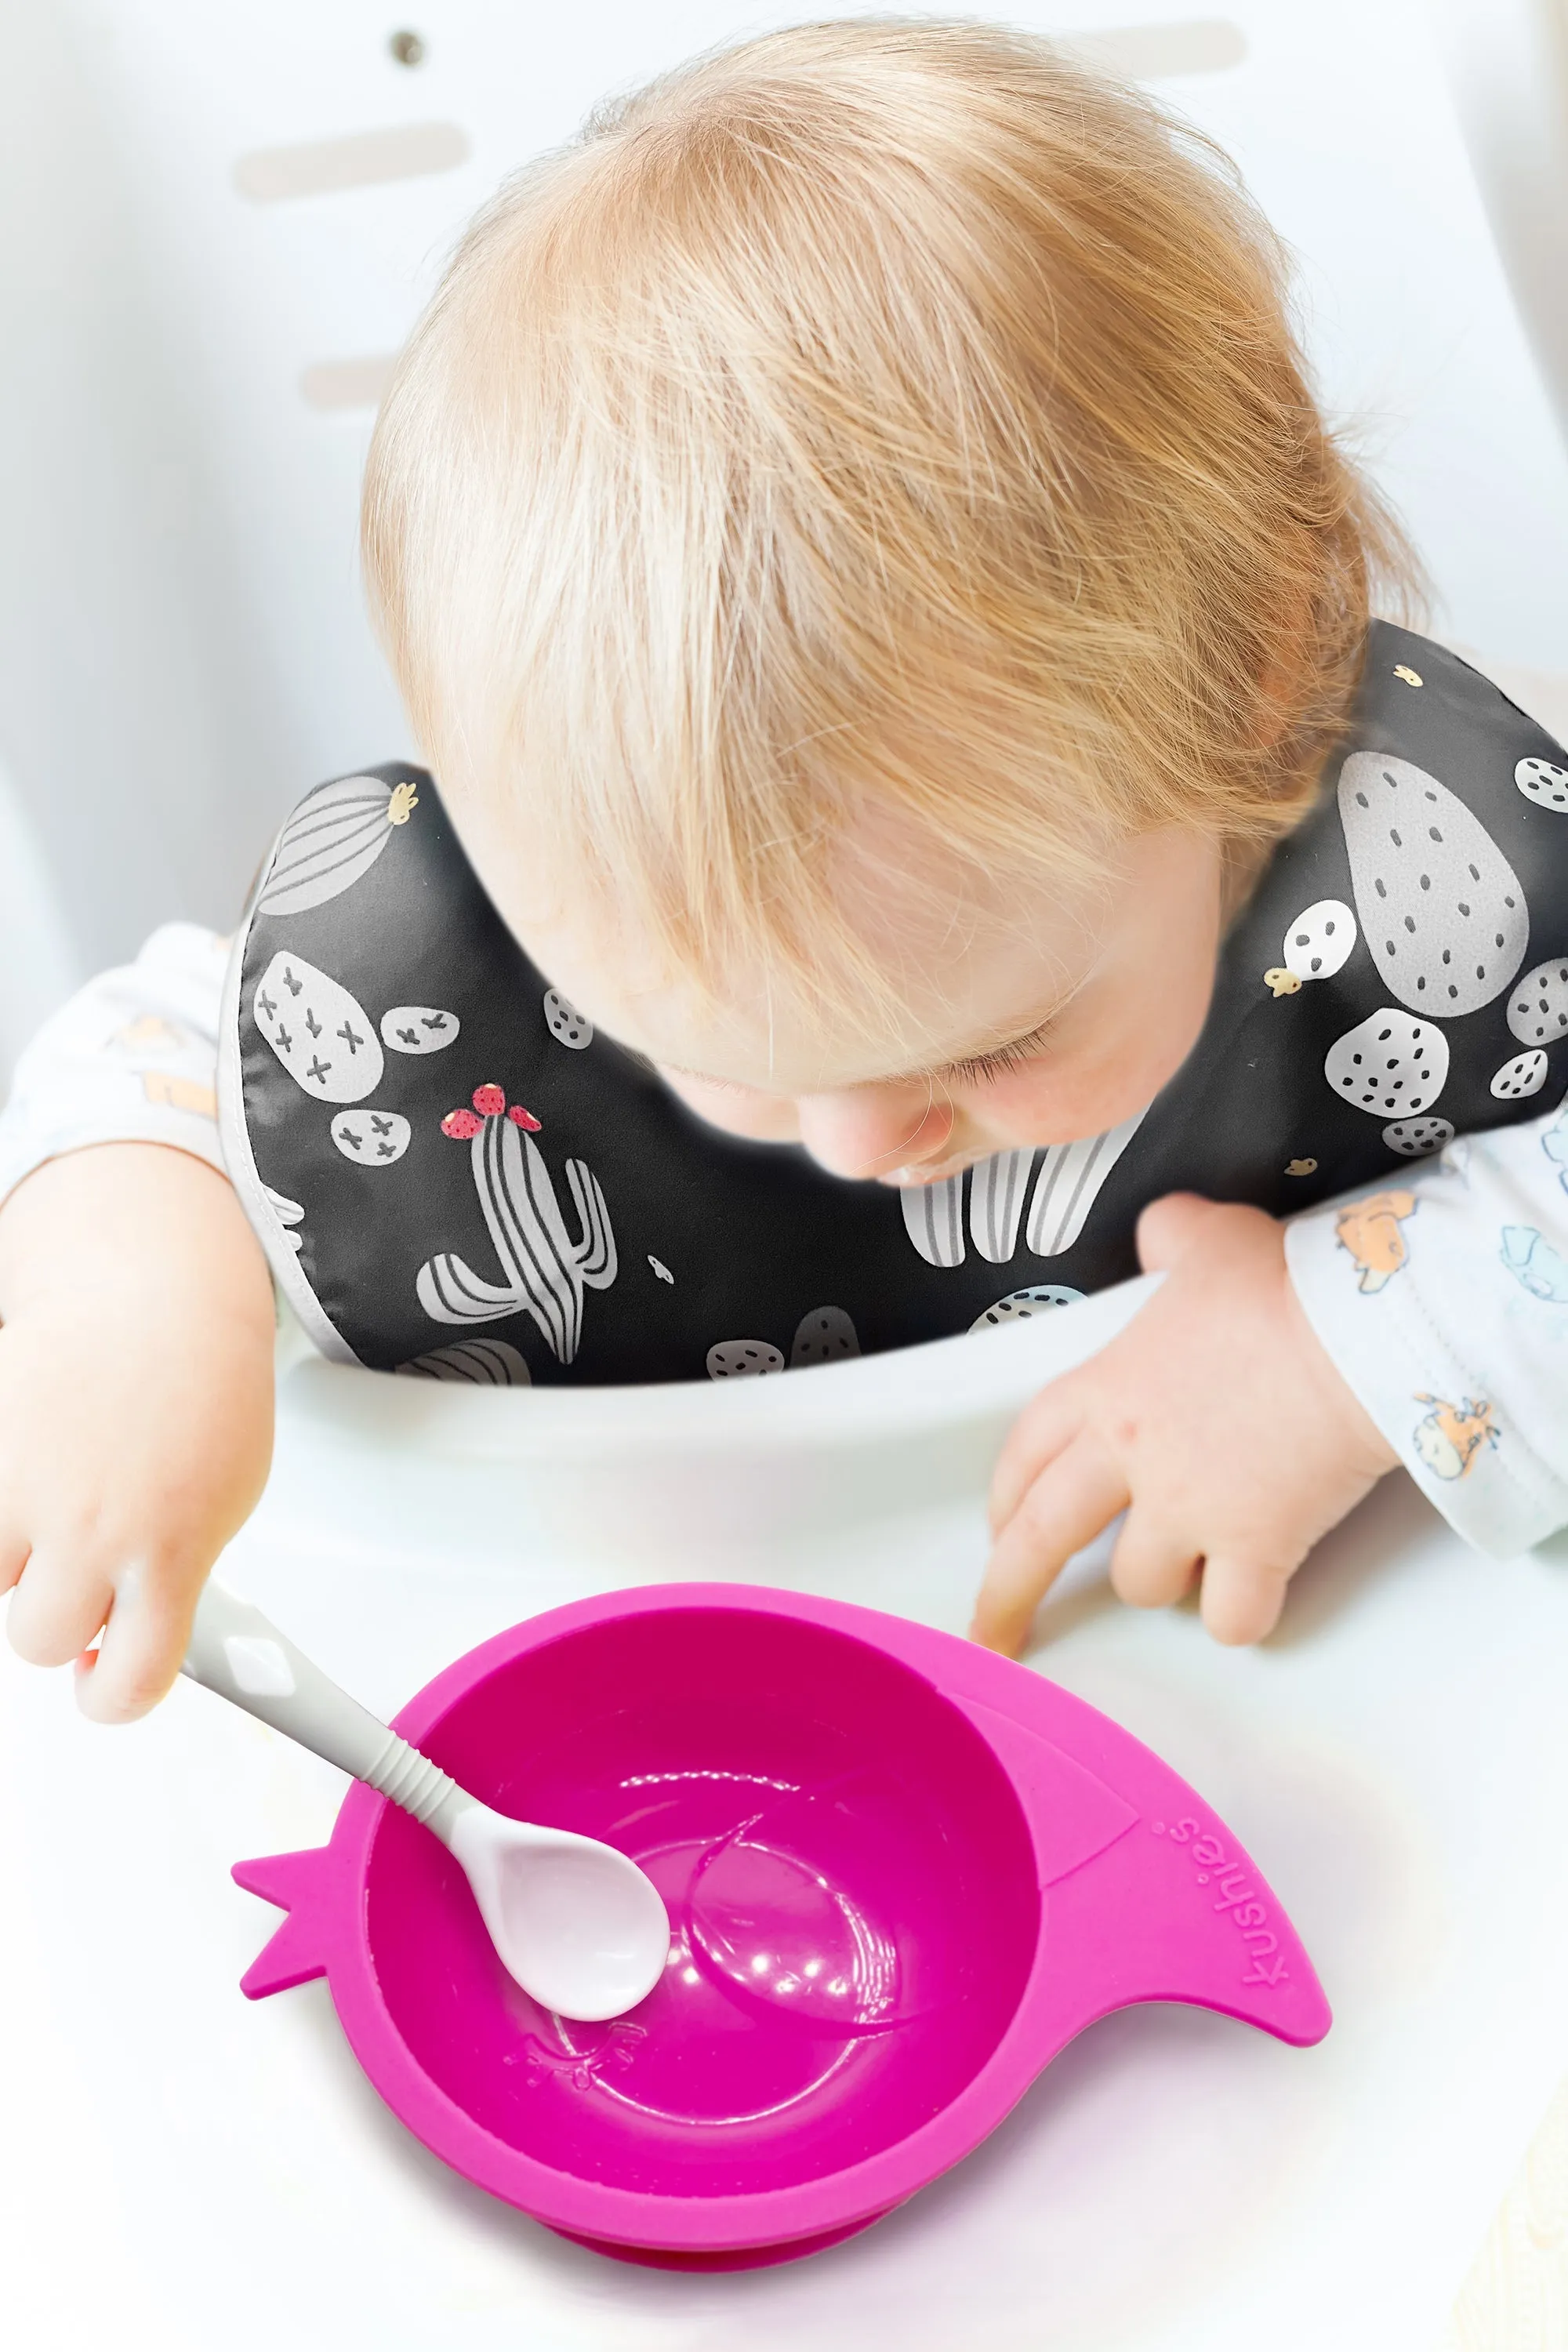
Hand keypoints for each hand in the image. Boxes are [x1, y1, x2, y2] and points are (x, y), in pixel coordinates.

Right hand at [0, 1146, 275, 1720]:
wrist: (155, 1295)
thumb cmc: (200, 1389)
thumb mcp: (227, 1499)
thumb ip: (181, 1575)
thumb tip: (131, 1639)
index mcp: (170, 1550)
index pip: (134, 1682)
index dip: (114, 1696)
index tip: (106, 1685)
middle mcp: (91, 1529)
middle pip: (41, 1640)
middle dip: (61, 1615)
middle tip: (80, 1568)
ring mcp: (22, 1490)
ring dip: (17, 1563)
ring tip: (55, 1505)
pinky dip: (2, 1522)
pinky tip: (29, 1477)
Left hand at [973, 1193, 1398, 1654]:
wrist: (1361, 1333)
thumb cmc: (1290, 1284)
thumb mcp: (1211, 1238)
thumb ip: (1171, 1239)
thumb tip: (1164, 1233)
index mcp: (1108, 1387)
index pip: (1025, 1450)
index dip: (1004, 1495)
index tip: (996, 1527)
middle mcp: (1133, 1457)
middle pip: (1041, 1539)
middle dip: (1009, 1593)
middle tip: (994, 1633)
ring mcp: (1190, 1510)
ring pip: (1143, 1583)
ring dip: (1163, 1581)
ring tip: (1197, 1557)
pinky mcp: (1257, 1550)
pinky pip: (1231, 1618)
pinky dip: (1240, 1617)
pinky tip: (1253, 1595)